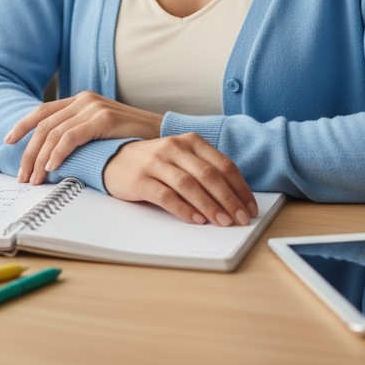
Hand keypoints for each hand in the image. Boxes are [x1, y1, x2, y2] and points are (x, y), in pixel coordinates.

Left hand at [4, 91, 161, 183]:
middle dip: (28, 152)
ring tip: (34, 179)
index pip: (42, 111)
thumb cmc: (131, 138)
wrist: (162, 134)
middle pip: (44, 125)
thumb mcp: (101, 131)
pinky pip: (71, 136)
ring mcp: (93, 107)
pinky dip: (58, 152)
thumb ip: (79, 133)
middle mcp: (84, 99)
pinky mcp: (103, 118)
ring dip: (39, 159)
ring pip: (54, 132)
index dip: (22, 126)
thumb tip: (49, 154)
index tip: (7, 142)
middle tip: (21, 177)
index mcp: (80, 100)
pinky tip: (51, 167)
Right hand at [102, 133, 258, 226]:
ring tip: (223, 222)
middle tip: (240, 219)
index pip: (223, 164)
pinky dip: (183, 209)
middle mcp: (175, 148)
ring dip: (210, 206)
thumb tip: (234, 199)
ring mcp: (157, 163)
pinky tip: (196, 220)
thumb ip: (204, 171)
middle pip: (209, 175)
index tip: (250, 207)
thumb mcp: (182, 159)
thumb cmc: (156, 163)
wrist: (115, 159)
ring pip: (189, 185)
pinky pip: (166, 196)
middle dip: (229, 199)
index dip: (240, 188)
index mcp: (191, 141)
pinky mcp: (141, 179)